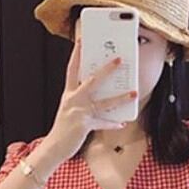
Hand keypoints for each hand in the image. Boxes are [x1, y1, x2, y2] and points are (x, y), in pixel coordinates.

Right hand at [47, 37, 136, 160]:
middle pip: (92, 80)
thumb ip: (80, 100)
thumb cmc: (63, 129)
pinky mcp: (84, 125)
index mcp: (69, 94)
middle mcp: (74, 100)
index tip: (82, 41)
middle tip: (119, 59)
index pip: (72, 70)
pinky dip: (112, 123)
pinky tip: (122, 123)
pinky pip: (102, 123)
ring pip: (104, 102)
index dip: (77, 55)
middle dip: (107, 69)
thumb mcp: (69, 110)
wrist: (54, 147)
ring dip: (120, 98)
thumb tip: (99, 92)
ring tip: (133, 93)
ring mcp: (79, 112)